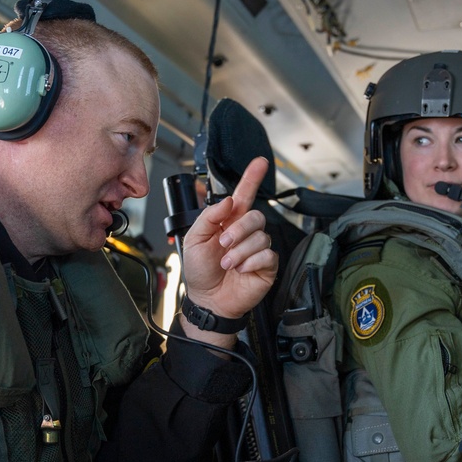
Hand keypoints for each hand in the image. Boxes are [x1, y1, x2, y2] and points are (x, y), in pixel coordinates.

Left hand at [179, 157, 277, 340]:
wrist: (207, 299)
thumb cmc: (200, 271)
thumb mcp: (194, 239)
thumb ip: (209, 217)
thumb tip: (228, 201)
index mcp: (228, 221)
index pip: (243, 195)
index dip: (252, 178)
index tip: (261, 162)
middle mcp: (245, 232)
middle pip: (255, 216)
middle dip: (239, 229)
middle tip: (224, 244)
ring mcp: (257, 248)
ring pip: (261, 235)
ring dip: (240, 250)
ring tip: (228, 263)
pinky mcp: (266, 265)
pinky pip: (267, 254)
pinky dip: (250, 262)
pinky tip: (240, 270)